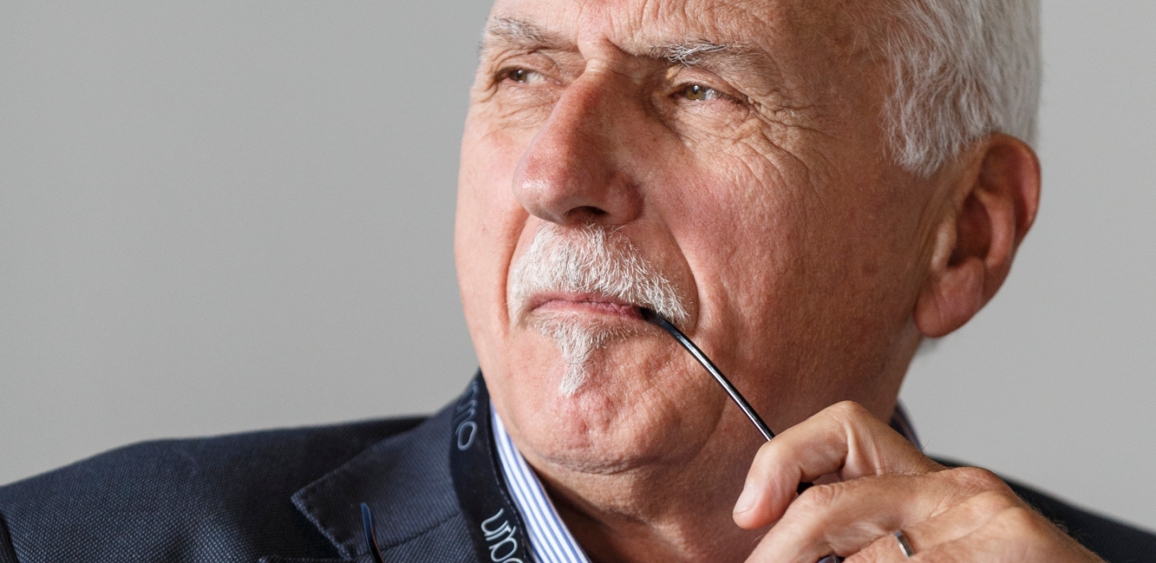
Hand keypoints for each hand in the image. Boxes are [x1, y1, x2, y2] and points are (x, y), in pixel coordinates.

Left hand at [732, 402, 1103, 561]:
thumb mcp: (937, 540)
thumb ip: (867, 529)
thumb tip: (771, 530)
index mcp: (934, 482)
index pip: (839, 430)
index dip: (778, 463)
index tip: (748, 513)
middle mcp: (960, 493)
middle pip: (829, 504)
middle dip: (779, 551)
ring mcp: (986, 529)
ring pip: (862, 556)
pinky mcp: (1010, 554)